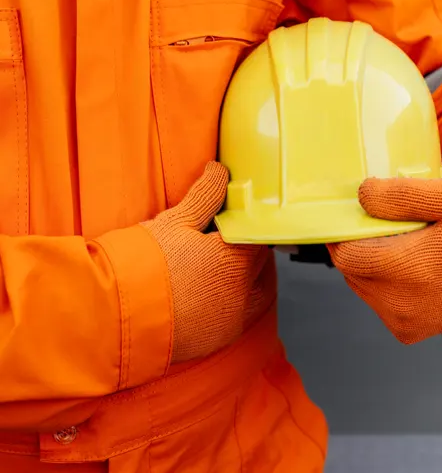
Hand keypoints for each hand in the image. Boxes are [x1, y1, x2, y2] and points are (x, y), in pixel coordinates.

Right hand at [142, 162, 270, 362]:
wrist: (114, 317)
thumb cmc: (143, 264)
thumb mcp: (174, 222)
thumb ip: (205, 195)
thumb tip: (220, 170)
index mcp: (235, 260)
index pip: (258, 235)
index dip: (247, 224)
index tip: (234, 219)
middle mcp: (241, 294)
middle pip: (259, 265)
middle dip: (248, 250)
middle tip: (227, 240)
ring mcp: (230, 321)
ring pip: (254, 293)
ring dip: (246, 279)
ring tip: (221, 267)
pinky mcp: (216, 341)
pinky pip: (236, 316)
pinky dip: (231, 302)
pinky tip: (209, 293)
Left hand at [328, 177, 441, 343]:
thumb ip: (401, 196)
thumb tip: (362, 195)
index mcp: (408, 271)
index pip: (345, 255)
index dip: (343, 234)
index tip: (353, 219)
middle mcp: (400, 304)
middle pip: (351, 271)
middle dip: (358, 247)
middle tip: (383, 229)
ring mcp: (404, 321)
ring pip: (360, 286)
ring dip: (369, 265)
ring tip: (400, 248)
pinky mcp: (409, 331)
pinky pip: (377, 302)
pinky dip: (381, 284)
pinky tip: (407, 270)